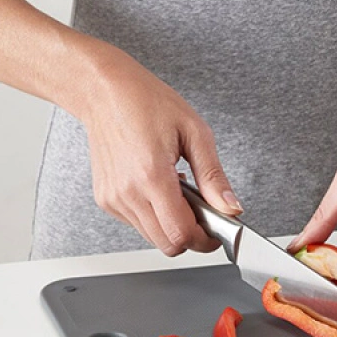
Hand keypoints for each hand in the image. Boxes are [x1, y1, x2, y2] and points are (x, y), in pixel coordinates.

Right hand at [81, 50, 241, 254]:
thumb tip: (231, 207)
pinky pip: (137, 223)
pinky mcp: (105, 199)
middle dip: (191, 235)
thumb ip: (214, 176)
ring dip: (172, 224)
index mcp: (151, 175)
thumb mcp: (195, 132)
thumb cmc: (147, 103)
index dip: (205, 240)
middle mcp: (127, 193)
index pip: (180, 233)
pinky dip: (155, 215)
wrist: (104, 92)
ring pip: (152, 237)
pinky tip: (161, 188)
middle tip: (203, 211)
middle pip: (167, 244)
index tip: (217, 232)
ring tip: (180, 191)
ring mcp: (113, 199)